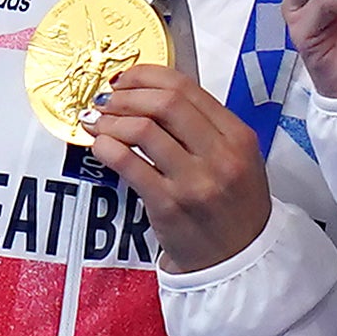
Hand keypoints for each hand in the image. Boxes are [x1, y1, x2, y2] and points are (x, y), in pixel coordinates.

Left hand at [83, 63, 271, 272]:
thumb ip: (202, 126)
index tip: (126, 79)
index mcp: (237, 136)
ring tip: (98, 121)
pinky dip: (106, 147)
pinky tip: (100, 145)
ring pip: (142, 129)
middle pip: (164, 103)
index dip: (146, 76)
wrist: (238, 259)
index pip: (186, 87)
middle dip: (126, 94)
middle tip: (107, 99)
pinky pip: (128, 163)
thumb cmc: (232, 206)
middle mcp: (220, 155)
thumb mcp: (237, 158)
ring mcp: (194, 181)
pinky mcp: (168, 204)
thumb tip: (149, 94)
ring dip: (111, 119)